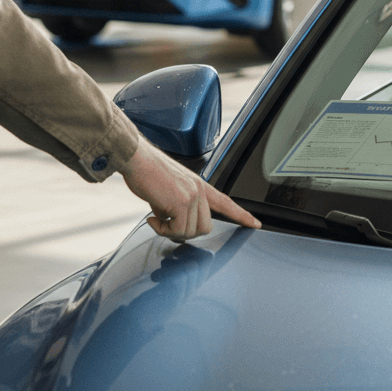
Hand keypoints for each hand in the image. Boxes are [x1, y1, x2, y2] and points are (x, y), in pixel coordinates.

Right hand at [120, 141, 260, 240]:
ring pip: (190, 232)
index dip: (241, 215)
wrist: (136, 158)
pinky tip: (152, 218)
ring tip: (156, 217)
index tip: (255, 224)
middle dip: (184, 232)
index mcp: (199, 184)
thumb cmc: (146, 171)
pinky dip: (162, 230)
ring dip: (170, 231)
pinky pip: (177, 230)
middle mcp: (199, 189)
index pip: (225, 202)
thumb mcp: (168, 189)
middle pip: (205, 228)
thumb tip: (170, 224)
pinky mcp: (181, 203)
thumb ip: (177, 205)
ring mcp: (192, 196)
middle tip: (165, 225)